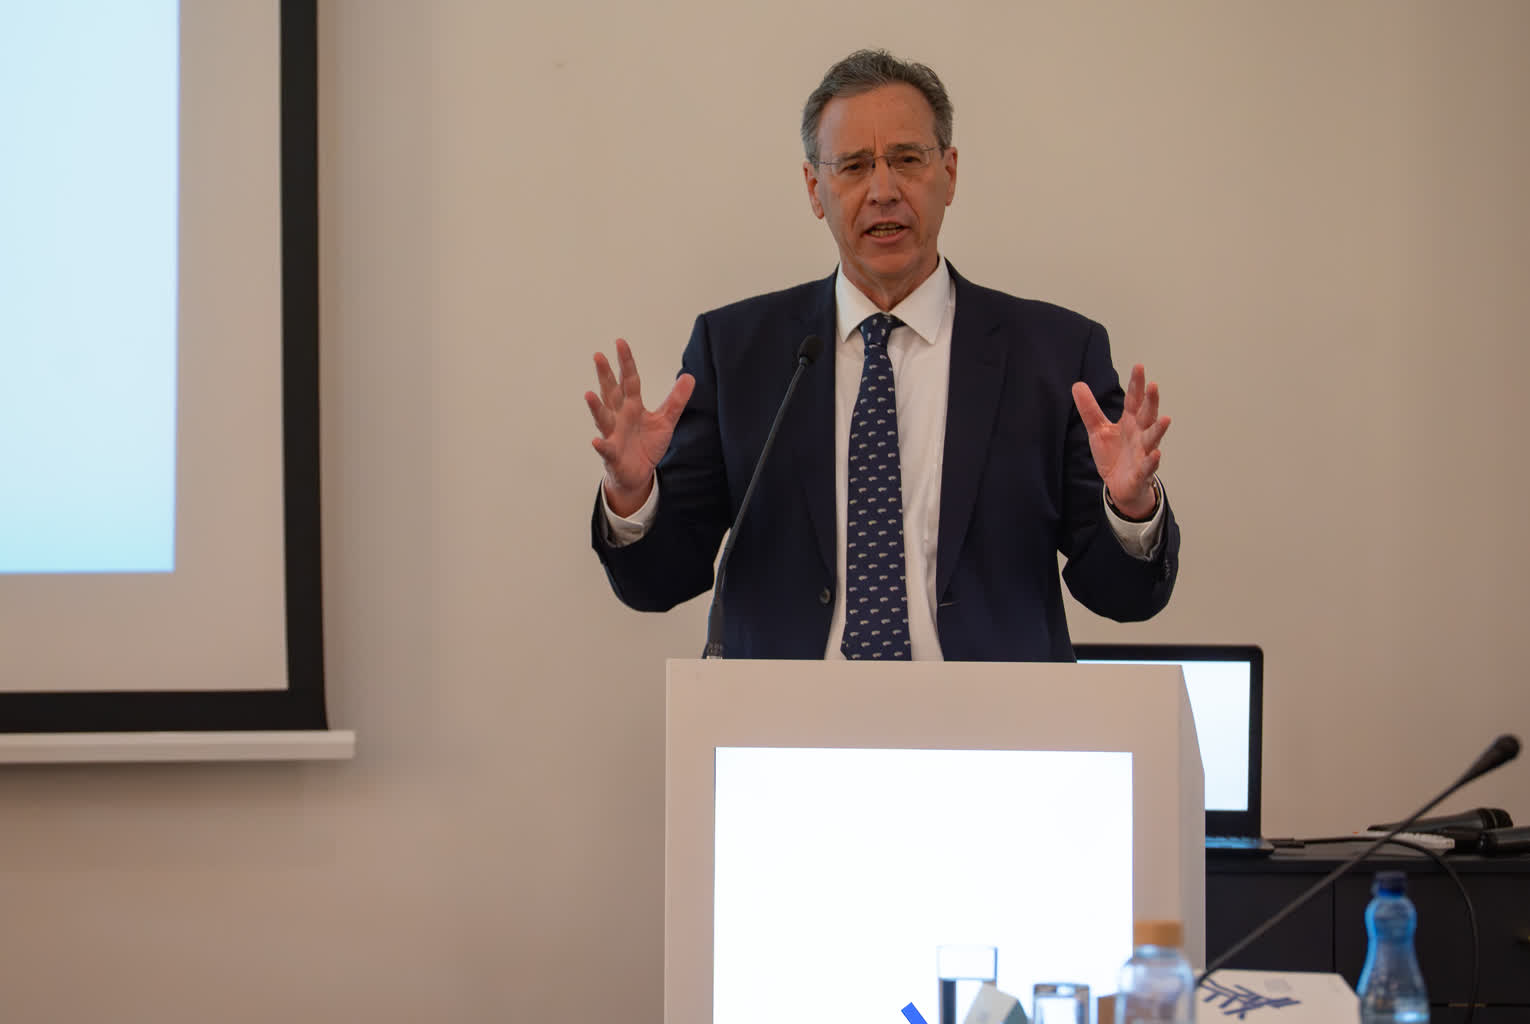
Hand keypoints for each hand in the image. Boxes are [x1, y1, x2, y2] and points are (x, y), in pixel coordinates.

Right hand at [585, 338, 694, 516]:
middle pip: (611, 392)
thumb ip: (676, 400)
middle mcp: (619, 416)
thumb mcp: (666, 421)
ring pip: (603, 417)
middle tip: (598, 356)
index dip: (626, 362)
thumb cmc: (647, 445)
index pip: (629, 380)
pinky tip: (596, 440)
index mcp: (632, 406)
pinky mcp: (612, 454)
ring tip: (589, 394)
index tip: (620, 342)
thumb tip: (689, 376)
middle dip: (605, 375)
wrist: (638, 474)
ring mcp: (613, 434)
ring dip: (596, 407)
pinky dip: (601, 445)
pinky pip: (605, 449)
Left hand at [1071, 364, 1169, 518]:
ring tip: (1165, 419)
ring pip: (1152, 439)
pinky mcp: (1141, 473)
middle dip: (1151, 401)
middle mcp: (1140, 435)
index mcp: (1130, 422)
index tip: (1139, 366)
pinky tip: (1156, 454)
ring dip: (1158, 430)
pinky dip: (1152, 461)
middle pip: (1147, 415)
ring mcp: (1143, 453)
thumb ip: (1090, 409)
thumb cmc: (1114, 455)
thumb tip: (1077, 384)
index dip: (1137, 385)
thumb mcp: (1098, 430)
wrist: (1120, 486)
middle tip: (1153, 385)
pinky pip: (1148, 466)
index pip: (1134, 400)